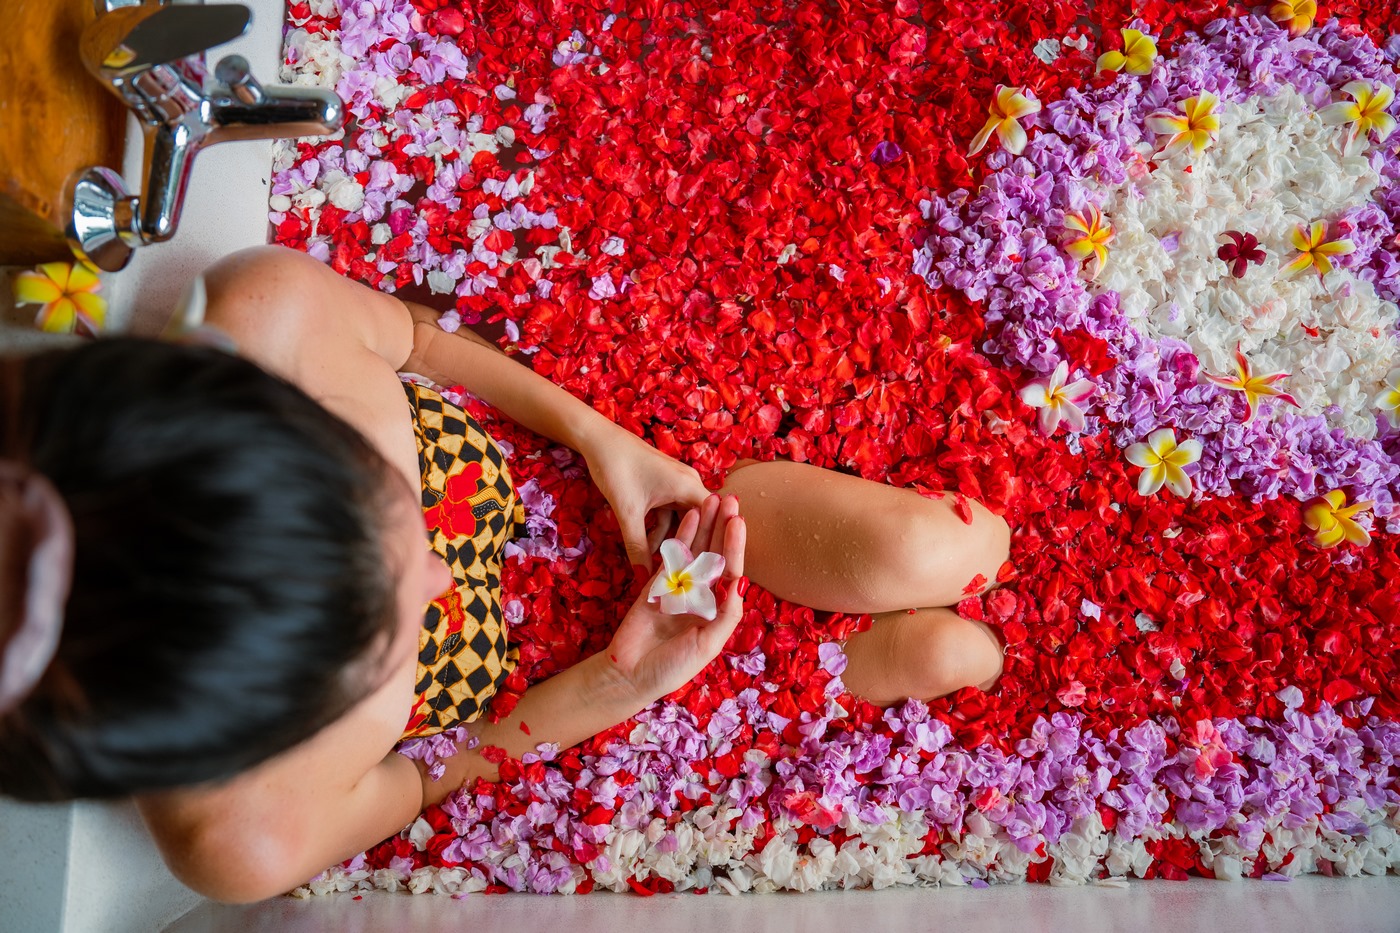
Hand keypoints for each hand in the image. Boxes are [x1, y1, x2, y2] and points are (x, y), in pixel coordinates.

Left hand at [583, 426, 709, 569]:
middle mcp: (689, 483)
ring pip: (681, 518)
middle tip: (675, 572)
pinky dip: (660, 527)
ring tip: (654, 562)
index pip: (714, 519)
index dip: (710, 544)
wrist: (598, 440)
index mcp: (689, 486)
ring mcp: (676, 483)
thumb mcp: (627, 513)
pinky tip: (645, 544)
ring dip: (668, 538)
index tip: (702, 569)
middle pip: (698, 521)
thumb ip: (637, 547)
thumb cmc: (616, 469)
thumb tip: (644, 579)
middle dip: (686, 545)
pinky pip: (670, 511)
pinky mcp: (664, 484)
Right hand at [604, 495, 746, 703]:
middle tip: (730, 498)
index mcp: (717, 609)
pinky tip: (689, 516)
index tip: (738, 520)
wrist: (629, 674)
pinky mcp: (656, 584)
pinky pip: (671, 556)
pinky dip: (680, 536)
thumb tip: (741, 582)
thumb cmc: (672, 667)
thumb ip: (726, 615)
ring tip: (711, 498)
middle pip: (715, 554)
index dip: (735, 546)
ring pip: (695, 549)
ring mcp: (679, 588)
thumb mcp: (707, 645)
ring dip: (704, 525)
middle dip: (723, 527)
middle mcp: (702, 595)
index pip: (731, 571)